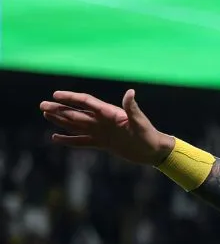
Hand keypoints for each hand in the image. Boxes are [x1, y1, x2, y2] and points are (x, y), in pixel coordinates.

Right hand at [40, 89, 174, 165]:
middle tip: (42, 105)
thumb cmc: (148, 135)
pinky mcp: (103, 143)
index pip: (86, 102)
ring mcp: (101, 132)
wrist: (153, 150)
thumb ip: (132, 108)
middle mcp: (102, 120)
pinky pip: (82, 141)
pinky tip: (56, 137)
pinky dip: (69, 140)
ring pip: (77, 125)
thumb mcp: (140, 122)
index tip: (56, 95)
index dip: (71, 98)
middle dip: (59, 109)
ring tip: (45, 115)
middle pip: (77, 113)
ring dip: (61, 120)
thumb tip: (130, 92)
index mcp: (109, 113)